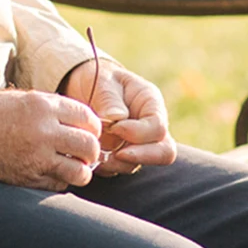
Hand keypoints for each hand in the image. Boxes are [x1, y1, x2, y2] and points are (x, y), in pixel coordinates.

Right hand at [0, 87, 105, 191]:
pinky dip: (59, 181)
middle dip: (91, 151)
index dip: (93, 127)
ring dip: (80, 170)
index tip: (89, 133)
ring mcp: (36, 157)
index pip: (87, 117)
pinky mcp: (26, 177)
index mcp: (42, 106)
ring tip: (72, 167)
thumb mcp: (21, 99)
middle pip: (89, 145)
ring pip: (80, 171)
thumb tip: (79, 122)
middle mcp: (43, 130)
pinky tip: (51, 174)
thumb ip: (51, 109)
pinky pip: (58, 185)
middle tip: (84, 154)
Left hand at [59, 55, 175, 175]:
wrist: (83, 87)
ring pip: (140, 164)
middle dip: (140, 156)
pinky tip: (91, 158)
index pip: (158, 127)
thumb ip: (109, 99)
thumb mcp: (103, 82)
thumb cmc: (98, 79)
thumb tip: (117, 119)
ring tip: (96, 154)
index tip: (114, 128)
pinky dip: (106, 167)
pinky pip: (119, 168)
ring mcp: (138, 144)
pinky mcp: (122, 155)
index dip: (138, 133)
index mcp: (151, 104)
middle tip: (115, 153)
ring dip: (118, 164)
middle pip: (164, 153)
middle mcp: (150, 127)